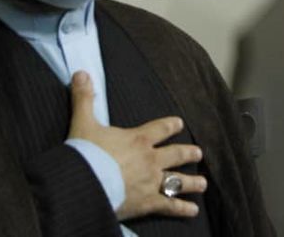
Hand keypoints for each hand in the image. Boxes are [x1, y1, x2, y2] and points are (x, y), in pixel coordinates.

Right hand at [68, 71, 207, 220]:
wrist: (83, 184)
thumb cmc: (85, 154)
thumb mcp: (83, 123)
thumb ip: (84, 98)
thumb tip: (80, 72)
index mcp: (138, 139)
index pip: (160, 128)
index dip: (171, 125)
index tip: (180, 123)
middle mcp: (150, 160)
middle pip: (175, 154)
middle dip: (188, 153)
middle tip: (198, 153)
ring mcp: (152, 182)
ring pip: (178, 181)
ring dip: (192, 182)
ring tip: (203, 184)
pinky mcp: (148, 203)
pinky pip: (169, 206)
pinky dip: (182, 208)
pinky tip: (192, 210)